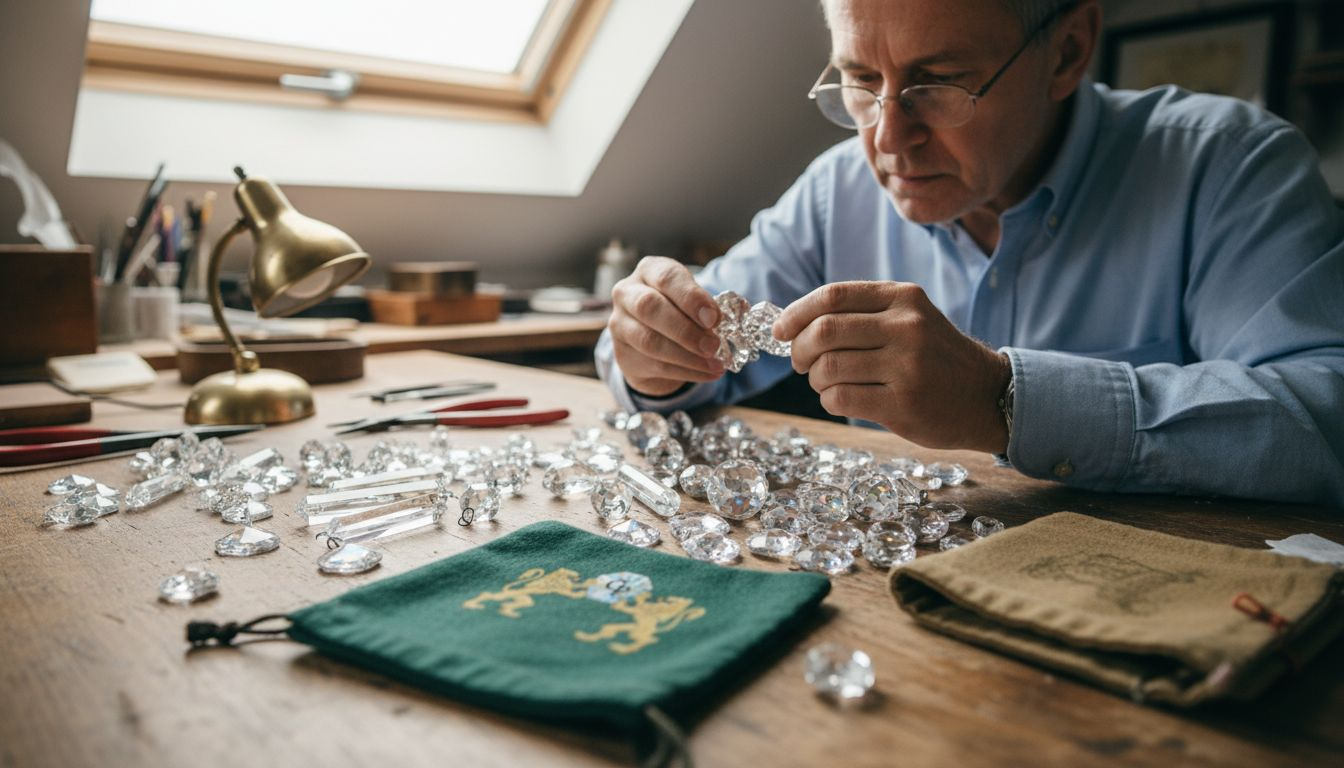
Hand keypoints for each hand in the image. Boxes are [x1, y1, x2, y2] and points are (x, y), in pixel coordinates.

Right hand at [608, 256, 724, 396]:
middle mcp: (627, 293)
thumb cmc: (678, 309)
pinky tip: (708, 373)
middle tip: (713, 345)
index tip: (714, 318)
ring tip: (715, 364)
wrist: (653, 337)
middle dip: (686, 330)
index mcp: (648, 271)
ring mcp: (620, 324)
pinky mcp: (623, 354)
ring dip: (688, 356)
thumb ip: (703, 306)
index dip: (691, 298)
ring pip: (650, 341)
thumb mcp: (690, 299)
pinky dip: (686, 372)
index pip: (666, 278)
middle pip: (649, 307)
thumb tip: (718, 322)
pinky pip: (655, 365)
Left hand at [774, 281, 1010, 451]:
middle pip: (824, 331)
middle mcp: (906, 326)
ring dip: (815, 379)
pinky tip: (840, 399)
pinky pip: (840, 398)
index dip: (796, 313)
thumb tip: (792, 323)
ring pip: (827, 367)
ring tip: (826, 383)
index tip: (780, 330)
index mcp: (903, 297)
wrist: (988, 396)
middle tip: (800, 363)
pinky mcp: (904, 403)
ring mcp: (907, 365)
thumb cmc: (935, 357)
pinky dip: (828, 400)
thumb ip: (861, 314)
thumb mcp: (909, 317)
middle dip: (799, 350)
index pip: (832, 296)